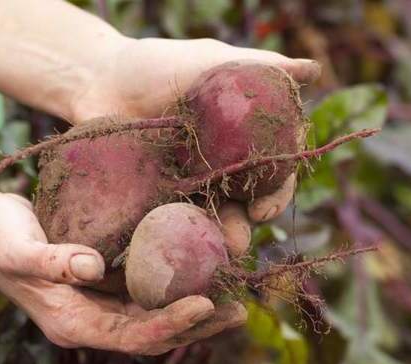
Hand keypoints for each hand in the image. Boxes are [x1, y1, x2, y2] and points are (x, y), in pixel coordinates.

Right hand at [0, 191, 245, 353]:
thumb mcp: (18, 249)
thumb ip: (51, 261)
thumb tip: (94, 268)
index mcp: (73, 322)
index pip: (131, 335)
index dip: (169, 323)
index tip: (205, 304)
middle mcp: (92, 319)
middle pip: (153, 332)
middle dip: (196, 325)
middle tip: (238, 310)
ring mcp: (100, 302)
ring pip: (154, 314)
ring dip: (193, 309)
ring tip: (233, 296)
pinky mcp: (105, 281)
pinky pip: (146, 290)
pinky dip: (174, 285)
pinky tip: (200, 268)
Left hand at [70, 38, 319, 254]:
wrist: (98, 79)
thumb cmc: (156, 65)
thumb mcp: (208, 62)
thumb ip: (257, 68)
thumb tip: (312, 70)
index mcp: (241, 139)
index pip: (272, 171)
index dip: (276, 192)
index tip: (265, 208)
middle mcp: (220, 166)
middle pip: (245, 203)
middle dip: (245, 226)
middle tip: (237, 242)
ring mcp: (188, 184)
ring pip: (211, 218)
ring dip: (215, 240)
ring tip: (209, 254)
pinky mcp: (155, 196)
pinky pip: (171, 221)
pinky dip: (177, 237)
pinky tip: (175, 250)